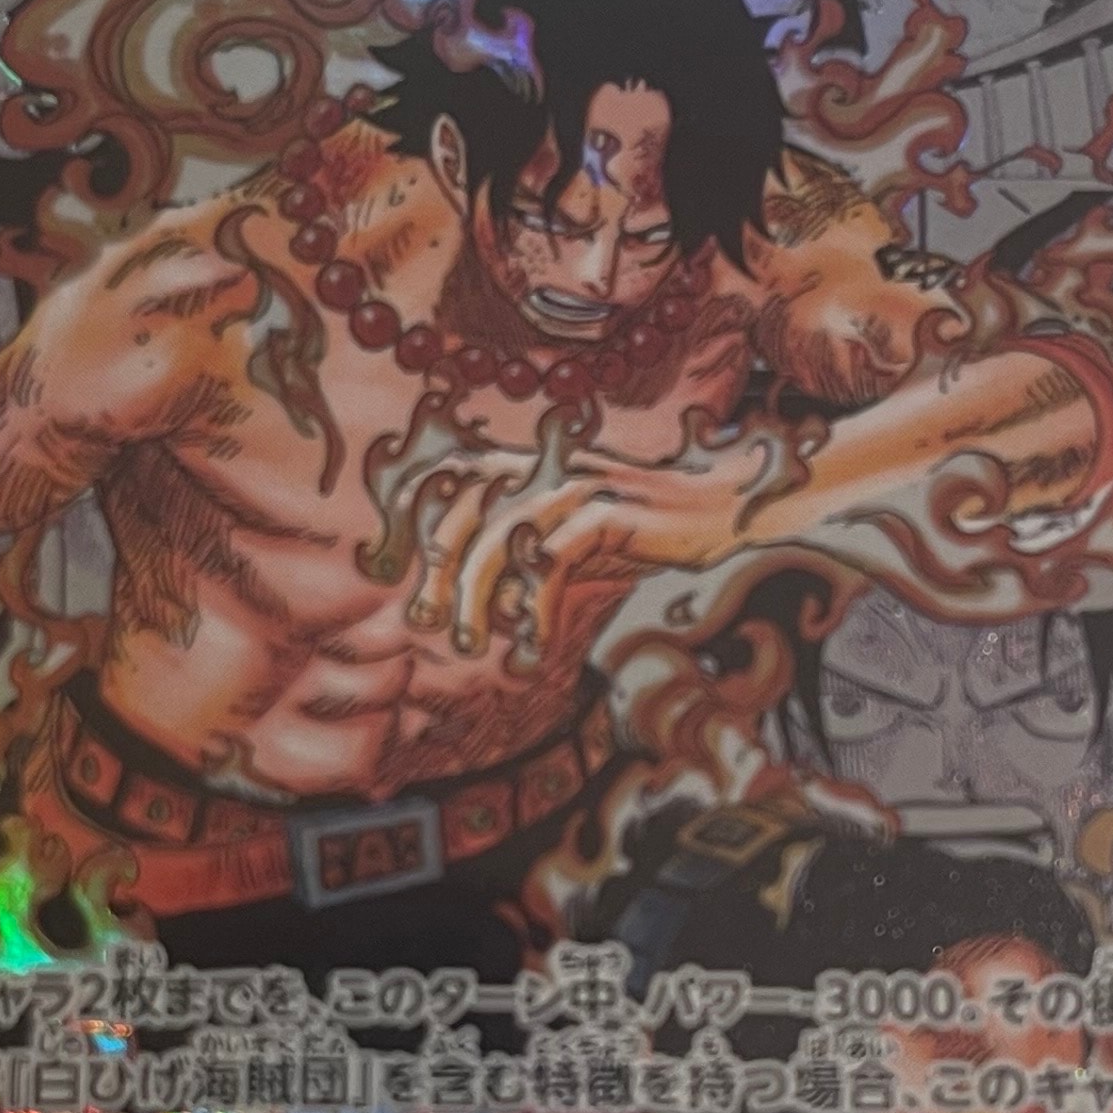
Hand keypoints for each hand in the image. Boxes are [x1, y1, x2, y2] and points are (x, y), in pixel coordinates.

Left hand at [410, 428, 780, 657]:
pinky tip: (534, 647)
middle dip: (436, 571)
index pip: (449, 474)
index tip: (388, 566)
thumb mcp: (578, 538)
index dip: (409, 511)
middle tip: (427, 622)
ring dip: (477, 599)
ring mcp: (577, 485)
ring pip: (501, 539)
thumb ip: (532, 558)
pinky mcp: (609, 511)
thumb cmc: (645, 531)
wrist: (724, 510)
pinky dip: (536, 610)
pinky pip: (552, 562)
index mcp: (532, 466)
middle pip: (463, 509)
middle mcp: (546, 467)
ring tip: (474, 645)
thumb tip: (495, 611)